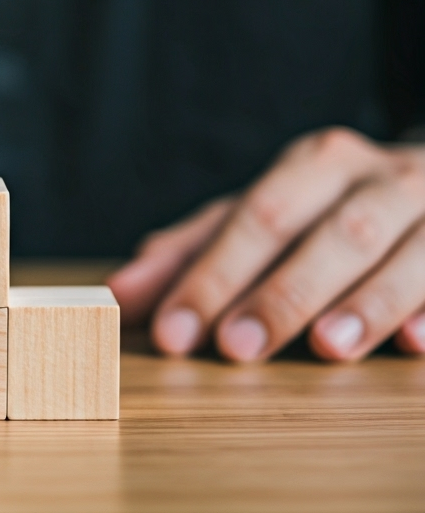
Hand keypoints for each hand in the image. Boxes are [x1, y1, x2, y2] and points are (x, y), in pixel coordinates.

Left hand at [107, 128, 424, 361]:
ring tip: (328, 347)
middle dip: (282, 292)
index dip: (211, 278)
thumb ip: (192, 253)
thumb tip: (118, 293)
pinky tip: (418, 345)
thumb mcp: (260, 218)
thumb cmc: (329, 210)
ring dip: (367, 302)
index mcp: (316, 165)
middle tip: (237, 347)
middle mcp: (380, 178)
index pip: (255, 220)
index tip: (172, 334)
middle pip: (329, 233)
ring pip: (407, 252)